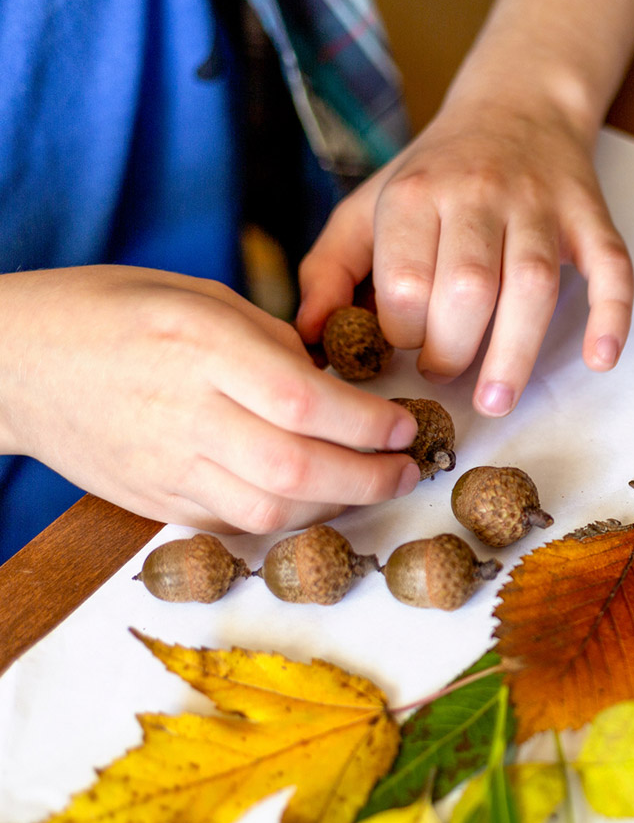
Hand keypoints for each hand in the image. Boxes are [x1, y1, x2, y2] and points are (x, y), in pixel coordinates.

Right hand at [0, 266, 419, 532]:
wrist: (18, 363)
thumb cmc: (112, 313)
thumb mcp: (201, 298)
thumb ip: (273, 345)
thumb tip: (338, 389)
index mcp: (200, 345)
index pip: (304, 401)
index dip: (367, 423)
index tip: (404, 426)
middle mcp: (186, 412)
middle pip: (296, 469)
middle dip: (369, 478)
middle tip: (406, 469)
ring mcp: (168, 466)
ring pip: (271, 512)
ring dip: (336, 507)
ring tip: (368, 485)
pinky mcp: (157, 502)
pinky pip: (236, 524)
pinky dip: (287, 519)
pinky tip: (315, 501)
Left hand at [295, 98, 633, 416]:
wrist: (515, 108)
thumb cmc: (432, 178)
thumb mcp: (364, 210)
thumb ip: (327, 271)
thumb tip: (310, 339)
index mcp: (415, 194)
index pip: (406, 282)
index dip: (402, 333)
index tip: (405, 347)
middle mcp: (478, 193)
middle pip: (467, 288)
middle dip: (451, 351)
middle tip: (444, 374)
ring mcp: (540, 205)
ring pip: (533, 285)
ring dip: (514, 353)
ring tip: (497, 401)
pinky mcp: (588, 216)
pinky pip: (609, 265)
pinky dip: (611, 315)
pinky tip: (600, 358)